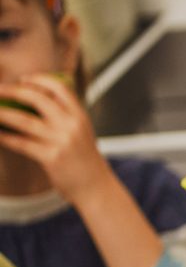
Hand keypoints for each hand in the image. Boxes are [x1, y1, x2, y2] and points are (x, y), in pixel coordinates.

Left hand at [0, 74, 110, 204]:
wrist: (95, 187)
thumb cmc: (84, 160)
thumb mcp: (82, 133)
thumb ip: (64, 117)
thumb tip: (33, 103)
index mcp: (80, 116)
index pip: (59, 88)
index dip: (38, 80)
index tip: (22, 80)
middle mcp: (71, 125)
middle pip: (37, 98)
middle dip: (12, 91)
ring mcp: (61, 141)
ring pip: (23, 120)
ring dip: (1, 113)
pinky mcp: (51, 157)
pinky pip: (21, 143)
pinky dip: (4, 137)